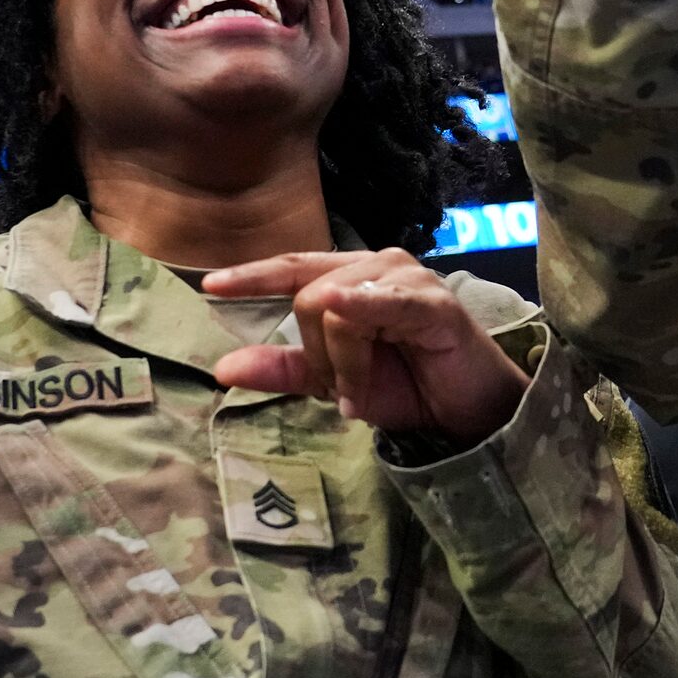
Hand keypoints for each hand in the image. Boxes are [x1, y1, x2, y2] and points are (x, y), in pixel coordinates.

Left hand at [203, 250, 529, 445]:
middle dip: (317, 357)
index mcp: (351, 276)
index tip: (210, 286)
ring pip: (336, 309)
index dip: (252, 275)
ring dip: (344, 366)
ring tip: (361, 397)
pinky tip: (344, 309)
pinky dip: (361, 309)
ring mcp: (408, 279)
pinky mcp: (434, 303)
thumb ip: (283, 369)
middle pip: (308, 298)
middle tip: (344, 395)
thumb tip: (221, 368)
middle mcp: (377, 265)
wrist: (467, 412)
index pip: (293, 267)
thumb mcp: (333, 381)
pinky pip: (381, 303)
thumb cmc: (406, 386)